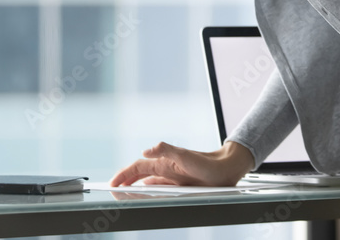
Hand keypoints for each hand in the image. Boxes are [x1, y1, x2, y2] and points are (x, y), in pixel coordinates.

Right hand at [108, 140, 254, 186]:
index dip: (124, 174)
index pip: (138, 167)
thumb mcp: (186, 156)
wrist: (226, 168)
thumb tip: (146, 150)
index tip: (113, 182)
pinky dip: (148, 188)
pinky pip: (159, 186)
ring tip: (123, 189)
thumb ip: (166, 150)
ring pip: (147, 179)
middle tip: (113, 187)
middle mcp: (166, 168)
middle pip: (140, 173)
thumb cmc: (208, 163)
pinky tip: (144, 190)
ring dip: (135, 183)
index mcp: (164, 162)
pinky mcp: (179, 183)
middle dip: (125, 179)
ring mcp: (172, 175)